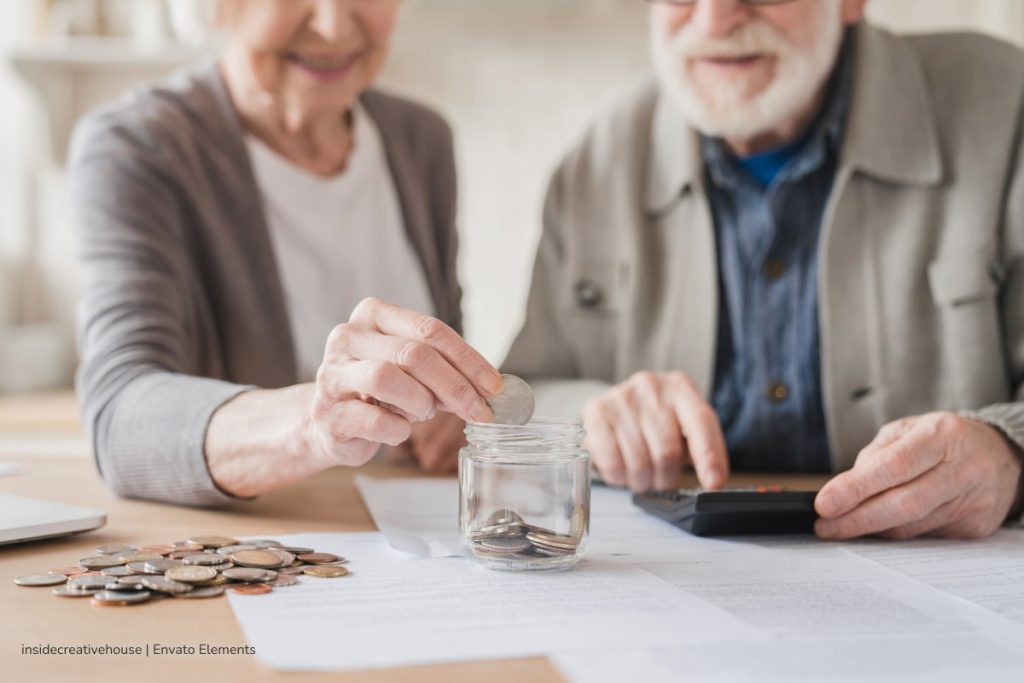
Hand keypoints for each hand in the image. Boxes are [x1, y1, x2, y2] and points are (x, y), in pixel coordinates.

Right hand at [304, 298, 500, 468]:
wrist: (331, 423)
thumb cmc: (380, 392)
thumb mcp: (412, 370)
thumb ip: (444, 369)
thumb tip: (489, 388)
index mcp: (374, 315)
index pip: (430, 329)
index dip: (468, 359)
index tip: (494, 386)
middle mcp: (348, 336)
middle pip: (413, 354)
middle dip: (455, 386)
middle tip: (479, 411)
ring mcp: (333, 374)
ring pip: (386, 378)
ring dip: (419, 402)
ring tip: (423, 412)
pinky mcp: (327, 413)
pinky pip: (374, 420)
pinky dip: (397, 430)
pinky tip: (398, 430)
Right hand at [581, 371, 728, 491]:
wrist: (618, 408)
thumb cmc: (657, 423)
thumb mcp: (684, 430)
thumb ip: (702, 451)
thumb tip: (713, 482)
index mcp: (680, 387)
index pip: (701, 421)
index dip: (709, 456)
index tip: (713, 483)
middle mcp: (651, 386)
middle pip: (667, 451)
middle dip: (665, 478)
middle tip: (661, 480)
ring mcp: (621, 397)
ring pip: (639, 462)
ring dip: (641, 481)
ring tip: (640, 475)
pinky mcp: (595, 411)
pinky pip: (612, 462)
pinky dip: (619, 477)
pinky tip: (621, 470)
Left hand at [815, 412, 1023, 539]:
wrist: (1002, 455)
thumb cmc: (943, 440)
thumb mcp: (907, 430)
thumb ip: (875, 456)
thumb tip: (844, 491)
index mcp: (941, 435)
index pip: (894, 467)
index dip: (855, 488)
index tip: (824, 503)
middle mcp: (963, 468)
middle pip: (903, 504)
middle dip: (857, 519)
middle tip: (825, 527)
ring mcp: (974, 501)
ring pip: (912, 526)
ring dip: (872, 530)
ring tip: (842, 527)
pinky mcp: (976, 527)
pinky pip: (924, 536)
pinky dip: (897, 533)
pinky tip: (881, 527)